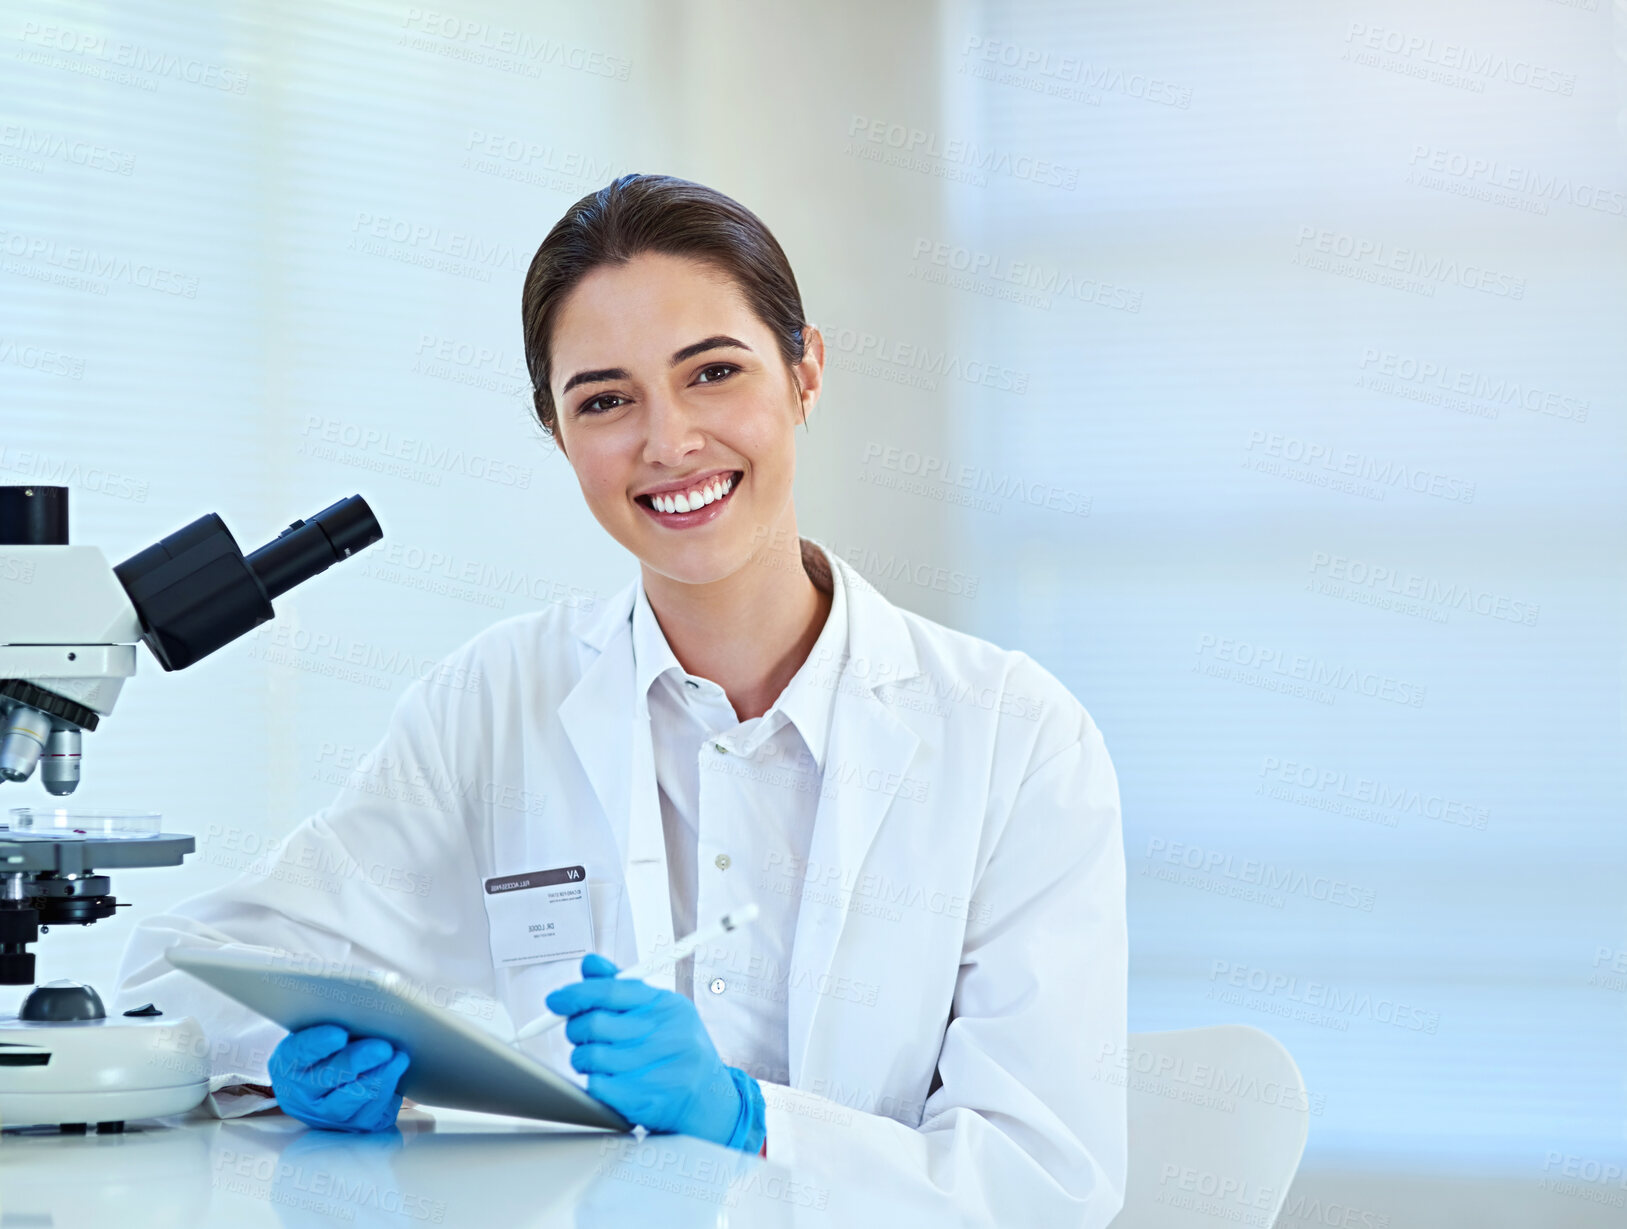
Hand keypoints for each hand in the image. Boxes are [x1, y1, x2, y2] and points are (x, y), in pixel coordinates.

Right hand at [268, 1023, 410, 1131]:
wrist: (329, 1081)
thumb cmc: (329, 1046)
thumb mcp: (320, 1029)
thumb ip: (335, 1019)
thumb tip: (368, 996)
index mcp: (288, 1064)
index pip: (298, 1053)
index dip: (318, 1044)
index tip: (339, 1033)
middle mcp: (302, 1095)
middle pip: (326, 1080)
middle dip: (357, 1062)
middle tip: (382, 1046)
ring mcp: (326, 1116)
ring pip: (350, 1102)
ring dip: (378, 1078)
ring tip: (398, 1058)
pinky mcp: (354, 1126)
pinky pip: (370, 1115)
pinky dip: (387, 1094)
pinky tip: (398, 1074)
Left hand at [545, 953, 764, 1151]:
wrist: (709, 1099)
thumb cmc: (679, 1048)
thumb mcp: (661, 1010)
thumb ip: (621, 987)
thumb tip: (589, 964)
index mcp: (666, 1006)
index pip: (610, 991)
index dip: (575, 993)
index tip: (556, 999)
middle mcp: (664, 1035)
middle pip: (593, 1024)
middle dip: (576, 1028)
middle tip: (581, 1034)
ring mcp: (654, 1069)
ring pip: (589, 1057)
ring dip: (583, 1058)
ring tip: (598, 1059)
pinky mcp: (643, 1099)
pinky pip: (595, 1085)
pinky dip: (594, 1081)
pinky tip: (609, 1079)